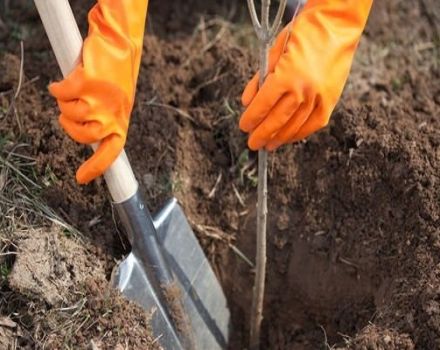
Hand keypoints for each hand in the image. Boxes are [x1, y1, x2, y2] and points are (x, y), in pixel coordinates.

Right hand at [49, 0, 148, 183]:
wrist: (119, 45)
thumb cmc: (117, 77)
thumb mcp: (117, 104)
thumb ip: (106, 121)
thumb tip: (89, 137)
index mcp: (121, 124)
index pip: (110, 154)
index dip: (95, 169)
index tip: (81, 179)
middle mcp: (112, 116)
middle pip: (80, 136)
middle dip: (70, 125)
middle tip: (73, 110)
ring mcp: (99, 102)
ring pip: (68, 113)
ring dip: (66, 101)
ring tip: (79, 88)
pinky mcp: (87, 84)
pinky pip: (61, 93)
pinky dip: (59, 86)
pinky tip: (70, 78)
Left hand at [240, 0, 372, 150]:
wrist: (338, 24)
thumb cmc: (302, 33)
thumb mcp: (273, 51)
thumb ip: (259, 79)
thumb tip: (247, 102)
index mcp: (286, 76)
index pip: (263, 105)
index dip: (251, 119)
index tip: (244, 127)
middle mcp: (303, 90)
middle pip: (277, 120)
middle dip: (262, 134)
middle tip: (253, 144)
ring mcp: (319, 97)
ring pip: (295, 126)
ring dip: (280, 138)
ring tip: (269, 145)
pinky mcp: (332, 99)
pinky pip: (315, 123)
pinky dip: (300, 133)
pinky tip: (290, 138)